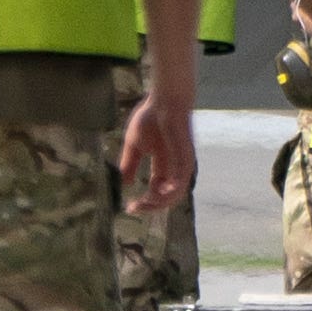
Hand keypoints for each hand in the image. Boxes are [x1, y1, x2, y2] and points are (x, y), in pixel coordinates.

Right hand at [117, 75, 193, 214]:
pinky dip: (172, 192)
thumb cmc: (150, 118)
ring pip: (175, 194)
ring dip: (160, 203)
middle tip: (135, 208)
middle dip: (150, 205)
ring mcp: (181, 165)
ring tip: (145, 203)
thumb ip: (129, 163)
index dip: (144, 201)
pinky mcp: (186, 159)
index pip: (155, 189)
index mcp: (163, 164)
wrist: (164, 101)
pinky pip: (182, 182)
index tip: (129, 207)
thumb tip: (125, 183)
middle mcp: (174, 168)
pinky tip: (159, 194)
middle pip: (165, 196)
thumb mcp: (134, 145)